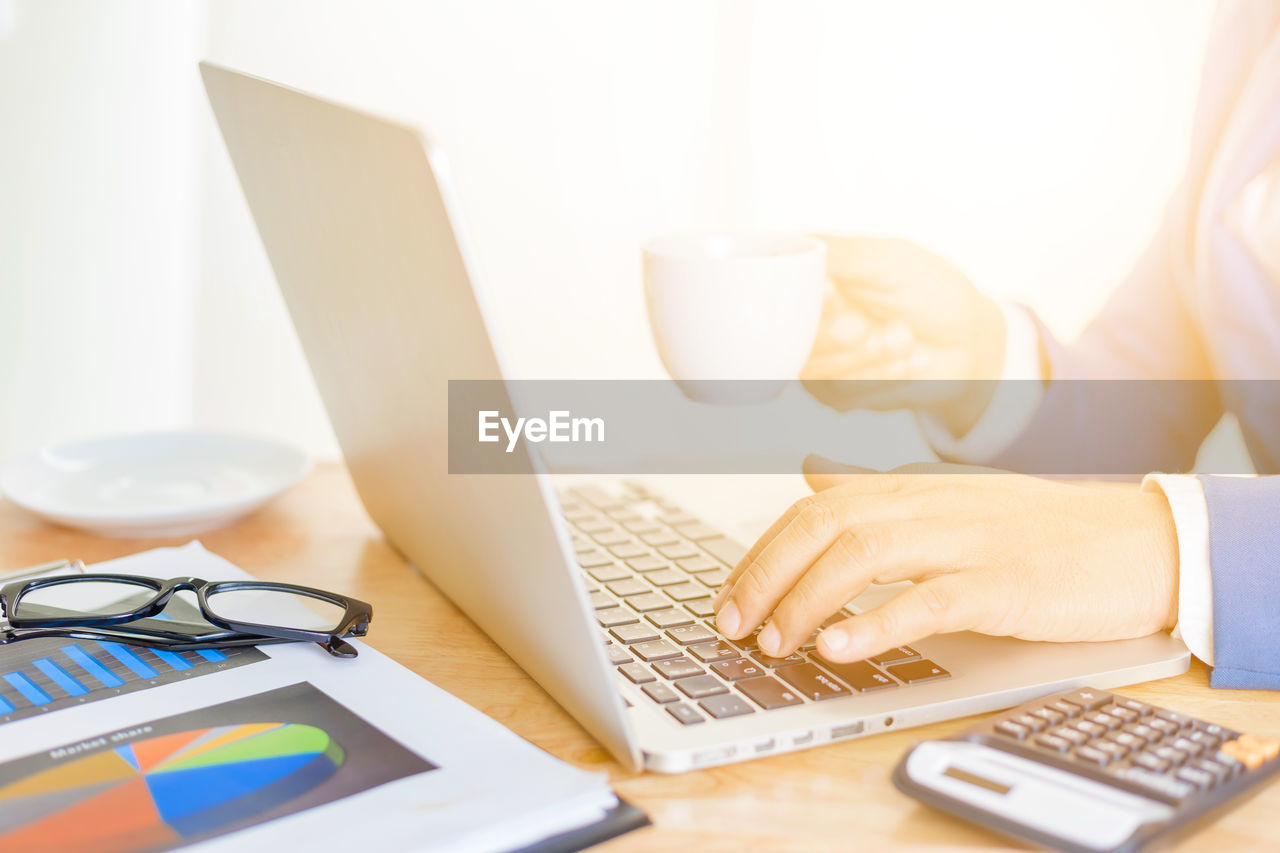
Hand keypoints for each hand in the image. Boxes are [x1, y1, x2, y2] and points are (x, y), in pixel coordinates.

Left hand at [712, 459, 1179, 663]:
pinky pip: (929, 600)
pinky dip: (877, 624)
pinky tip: (840, 648)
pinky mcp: (1005, 584)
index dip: (763, 552)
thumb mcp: (951, 499)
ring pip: (865, 556)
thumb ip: (878, 491)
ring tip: (775, 643)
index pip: (817, 509)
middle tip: (732, 624)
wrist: (1144, 541)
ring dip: (807, 601)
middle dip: (767, 575)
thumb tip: (812, 471)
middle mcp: (933, 506)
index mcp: (915, 490)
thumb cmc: (1043, 529)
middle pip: (827, 527)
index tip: (730, 596)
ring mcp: (969, 542)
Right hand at [801, 235, 1006, 435]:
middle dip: (837, 336)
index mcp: (811, 280)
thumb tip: (793, 246)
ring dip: (871, 357)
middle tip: (868, 325)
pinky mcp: (837, 393)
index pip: (779, 292)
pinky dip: (885, 376)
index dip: (803, 297)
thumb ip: (840, 252)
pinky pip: (843, 394)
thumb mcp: (888, 259)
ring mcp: (818, 359)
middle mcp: (806, 320)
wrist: (970, 339)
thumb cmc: (931, 290)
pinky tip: (914, 359)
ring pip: (817, 371)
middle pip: (790, 338)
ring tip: (907, 338)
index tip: (833, 292)